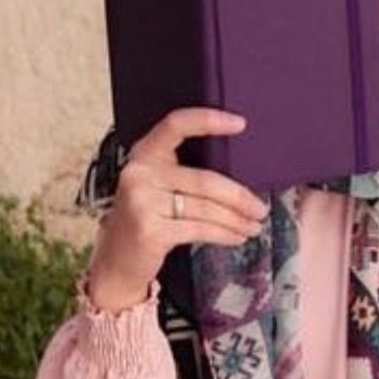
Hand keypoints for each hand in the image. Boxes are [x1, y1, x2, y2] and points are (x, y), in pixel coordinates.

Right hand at [86, 106, 270, 311]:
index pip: (176, 125)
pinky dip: (225, 234)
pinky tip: (237, 237)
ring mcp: (141, 202)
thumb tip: (243, 176)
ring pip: (207, 209)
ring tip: (254, 226)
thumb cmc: (149, 217)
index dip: (208, 120)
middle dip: (240, 197)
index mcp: (144, 154)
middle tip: (261, 209)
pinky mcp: (149, 230)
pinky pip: (200, 229)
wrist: (118, 258)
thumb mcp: (159, 186)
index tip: (241, 123)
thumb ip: (187, 173)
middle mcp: (139, 173)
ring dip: (237, 220)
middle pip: (206, 180)